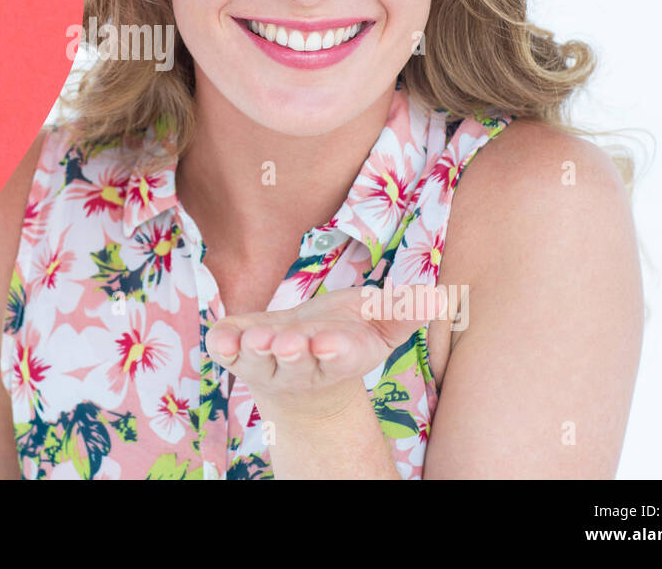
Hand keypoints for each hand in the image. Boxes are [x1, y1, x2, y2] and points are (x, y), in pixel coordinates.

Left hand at [204, 282, 441, 419]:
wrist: (302, 361)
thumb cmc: (345, 334)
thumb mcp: (378, 321)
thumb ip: (403, 310)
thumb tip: (438, 296)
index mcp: (337, 356)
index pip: (338, 357)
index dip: (333, 350)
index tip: (329, 343)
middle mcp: (299, 365)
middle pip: (296, 363)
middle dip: (293, 353)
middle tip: (290, 343)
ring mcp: (264, 361)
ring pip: (258, 361)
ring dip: (257, 351)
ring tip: (257, 339)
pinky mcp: (236, 351)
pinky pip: (226, 352)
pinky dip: (224, 344)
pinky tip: (223, 335)